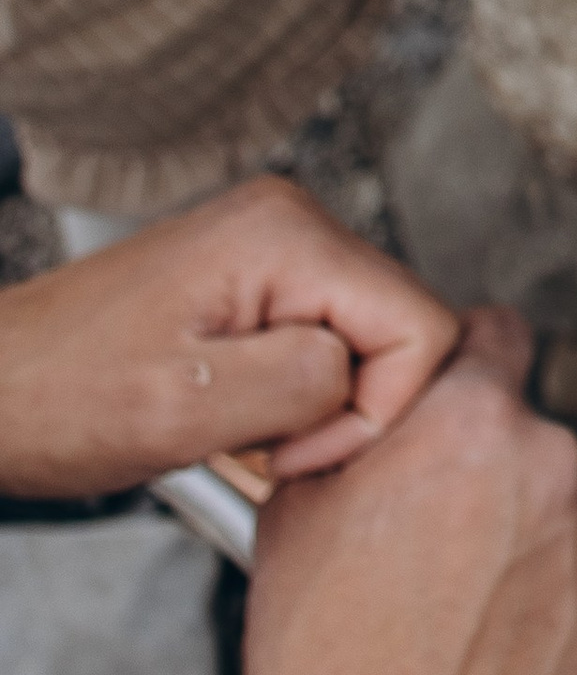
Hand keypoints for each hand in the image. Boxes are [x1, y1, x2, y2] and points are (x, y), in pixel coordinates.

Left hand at [0, 174, 459, 498]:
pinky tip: (236, 419)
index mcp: (286, 236)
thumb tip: (375, 374)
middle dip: (347, 409)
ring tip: (241, 435)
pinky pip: (321, 341)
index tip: (295, 452)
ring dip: (317, 407)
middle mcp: (291, 222)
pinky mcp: (256, 277)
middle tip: (264, 450)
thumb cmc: (58, 398)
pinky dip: (292, 396)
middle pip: (398, 329)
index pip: (420, 324)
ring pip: (364, 341)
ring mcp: (273, 246)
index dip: (378, 409)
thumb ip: (302, 383)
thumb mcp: (184, 409)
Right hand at [178, 308, 576, 674]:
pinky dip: (532, 598)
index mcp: (471, 425)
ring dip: (507, 535)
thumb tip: (385, 404)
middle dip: (475, 463)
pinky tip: (471, 646)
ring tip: (435, 608)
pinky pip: (569, 578)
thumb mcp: (299, 509)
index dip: (462, 357)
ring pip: (545, 510)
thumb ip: (365, 430)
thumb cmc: (320, 665)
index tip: (450, 380)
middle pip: (517, 432)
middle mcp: (548, 469)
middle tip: (416, 526)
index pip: (493, 332)